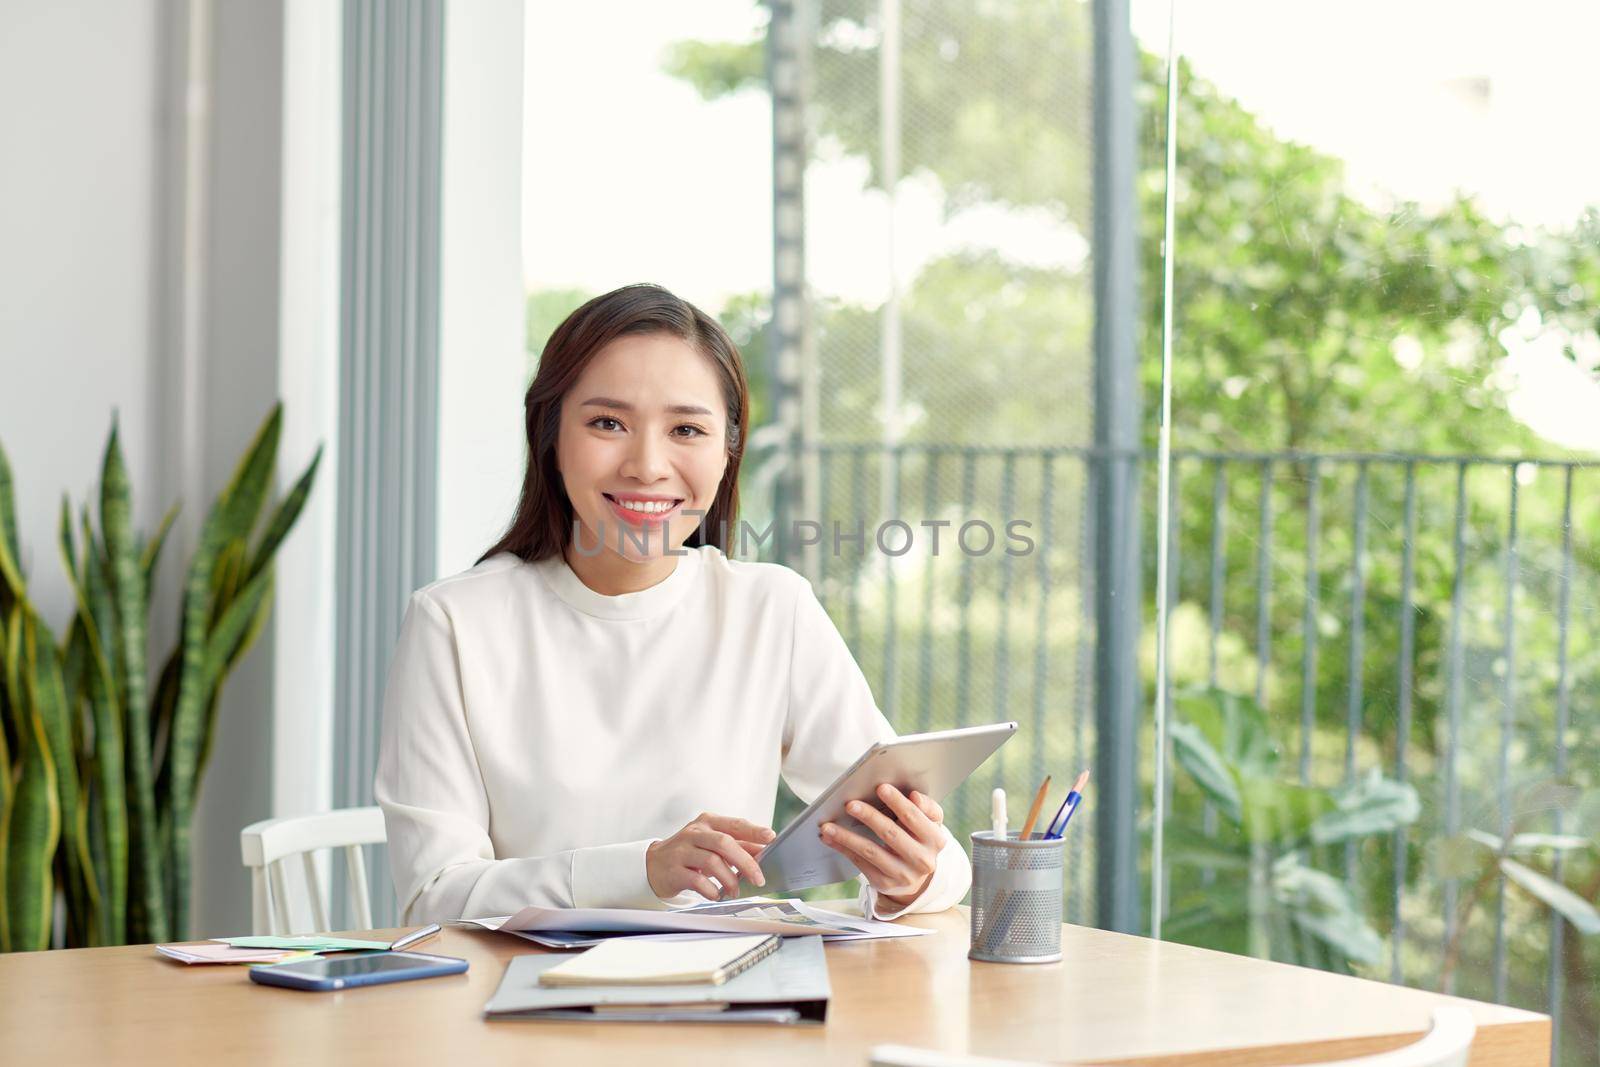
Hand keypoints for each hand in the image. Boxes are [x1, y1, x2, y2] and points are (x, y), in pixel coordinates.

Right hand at [646, 812, 774, 900]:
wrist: (653, 865)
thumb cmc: (689, 853)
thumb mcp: (711, 844)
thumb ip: (736, 846)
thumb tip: (763, 852)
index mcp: (707, 822)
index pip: (734, 824)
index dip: (753, 830)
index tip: (771, 837)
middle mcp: (694, 833)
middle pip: (724, 843)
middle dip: (745, 862)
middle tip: (758, 878)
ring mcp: (682, 851)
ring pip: (712, 861)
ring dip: (729, 880)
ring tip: (735, 891)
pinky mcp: (674, 870)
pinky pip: (697, 881)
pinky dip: (712, 890)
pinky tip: (716, 894)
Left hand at [819, 784, 943, 908]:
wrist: (916, 875)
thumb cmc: (919, 839)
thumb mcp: (930, 823)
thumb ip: (926, 807)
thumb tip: (914, 796)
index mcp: (935, 840)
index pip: (915, 817)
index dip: (898, 802)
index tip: (880, 788)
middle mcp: (922, 860)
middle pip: (891, 834)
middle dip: (869, 817)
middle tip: (851, 804)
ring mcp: (902, 874)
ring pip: (871, 851)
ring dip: (847, 837)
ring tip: (829, 825)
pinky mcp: (884, 883)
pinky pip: (860, 863)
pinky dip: (842, 848)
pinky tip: (830, 838)